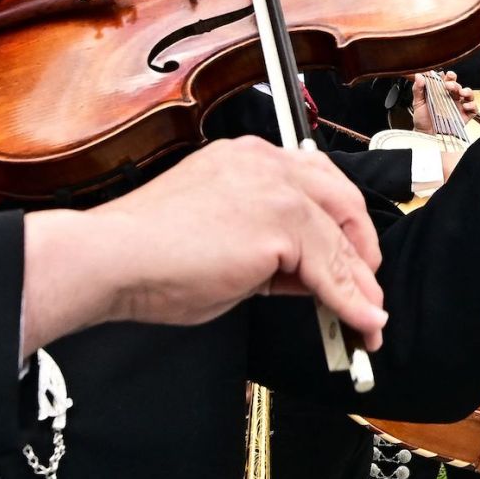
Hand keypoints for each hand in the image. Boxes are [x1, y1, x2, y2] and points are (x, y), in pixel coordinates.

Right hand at [19, 137, 387, 357]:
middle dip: (362, 251)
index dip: (337, 230)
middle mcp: (267, 161)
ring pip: (340, 237)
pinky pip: (331, 268)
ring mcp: (276, 189)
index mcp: (248, 158)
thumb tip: (311, 278)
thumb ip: (271, 254)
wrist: (111, 258)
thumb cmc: (148, 254)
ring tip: (368, 318)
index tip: (346, 263)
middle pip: (341, 201)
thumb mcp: (224, 247)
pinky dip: (350, 299)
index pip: (313, 188)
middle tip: (367, 288)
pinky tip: (359, 320)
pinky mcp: (281, 224)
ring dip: (360, 283)